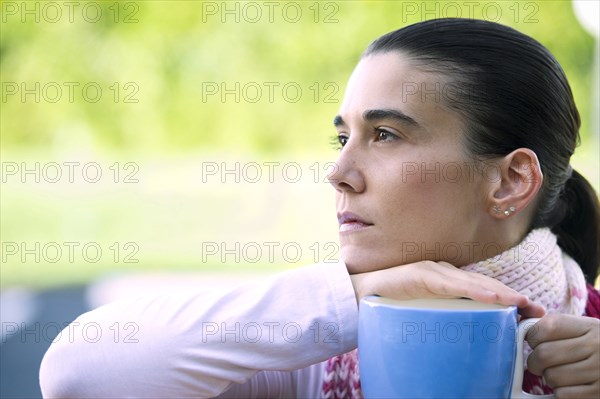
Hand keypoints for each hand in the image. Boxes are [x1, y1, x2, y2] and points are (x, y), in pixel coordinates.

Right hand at [349, 260, 544, 317]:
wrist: (354, 296)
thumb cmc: (386, 306)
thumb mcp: (420, 314)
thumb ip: (439, 317)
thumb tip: (460, 337)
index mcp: (444, 282)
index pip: (481, 288)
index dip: (507, 298)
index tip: (530, 312)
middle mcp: (442, 273)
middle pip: (484, 284)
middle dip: (512, 296)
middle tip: (537, 310)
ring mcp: (432, 271)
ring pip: (473, 282)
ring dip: (501, 294)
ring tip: (523, 304)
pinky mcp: (419, 274)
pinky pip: (451, 284)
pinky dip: (474, 290)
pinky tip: (494, 298)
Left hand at [526, 314, 599, 398]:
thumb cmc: (595, 347)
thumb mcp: (583, 329)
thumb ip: (556, 327)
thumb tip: (521, 323)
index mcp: (589, 327)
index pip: (546, 327)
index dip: (532, 336)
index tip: (533, 342)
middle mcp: (597, 346)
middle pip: (544, 354)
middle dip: (534, 362)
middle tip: (538, 364)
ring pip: (552, 377)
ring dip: (548, 379)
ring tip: (558, 375)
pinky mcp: (599, 393)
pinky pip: (563, 395)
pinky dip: (560, 393)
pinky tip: (569, 387)